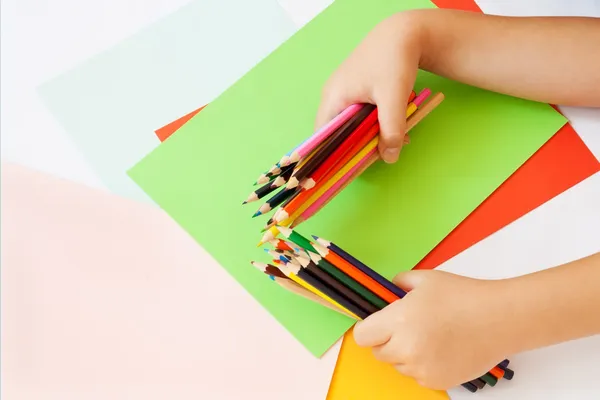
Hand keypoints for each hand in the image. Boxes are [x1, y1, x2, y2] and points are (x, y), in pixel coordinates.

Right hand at [315, 12, 424, 163]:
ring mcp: (344, 93)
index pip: (322, 137)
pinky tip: (394, 123)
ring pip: (351, 125)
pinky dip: (375, 123)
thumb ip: (391, 129)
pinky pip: (360, 116)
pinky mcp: (356, 91)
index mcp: (333, 98)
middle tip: (381, 153)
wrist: (403, 33)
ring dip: (370, 135)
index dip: (331, 156)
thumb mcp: (394, 98)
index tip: (346, 169)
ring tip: (395, 137)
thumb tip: (388, 158)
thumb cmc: (393, 60)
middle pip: (338, 133)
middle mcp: (333, 97)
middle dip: (359, 146)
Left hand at [353, 270, 509, 389]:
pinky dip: (423, 365)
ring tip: (430, 336)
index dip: (368, 328)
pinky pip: (417, 376)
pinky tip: (441, 348)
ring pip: (398, 365)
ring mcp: (421, 369)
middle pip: (378, 352)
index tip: (377, 324)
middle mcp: (406, 349)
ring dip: (405, 354)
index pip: (362, 336)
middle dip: (386, 340)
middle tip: (407, 327)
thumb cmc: (463, 296)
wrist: (499, 319)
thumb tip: (387, 290)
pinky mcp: (437, 382)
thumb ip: (397, 284)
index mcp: (398, 322)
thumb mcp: (424, 279)